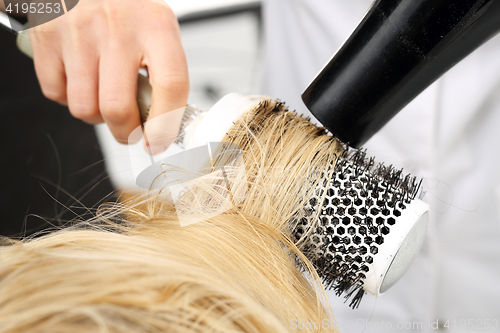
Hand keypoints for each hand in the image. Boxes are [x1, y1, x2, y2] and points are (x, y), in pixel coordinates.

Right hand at [28, 0, 188, 152]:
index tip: (158, 142)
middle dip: (125, 133)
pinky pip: (56, 94)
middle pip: (118, 109)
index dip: (165, 126)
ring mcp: (79, 33)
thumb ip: (163, 74)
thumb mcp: (156, 29)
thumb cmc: (126, 9)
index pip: (171, 85)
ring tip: (103, 94)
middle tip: (130, 132)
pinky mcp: (47, 38)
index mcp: (156, 26)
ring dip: (95, 115)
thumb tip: (164, 125)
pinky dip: (68, 97)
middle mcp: (118, 28)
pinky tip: (79, 78)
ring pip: (84, 109)